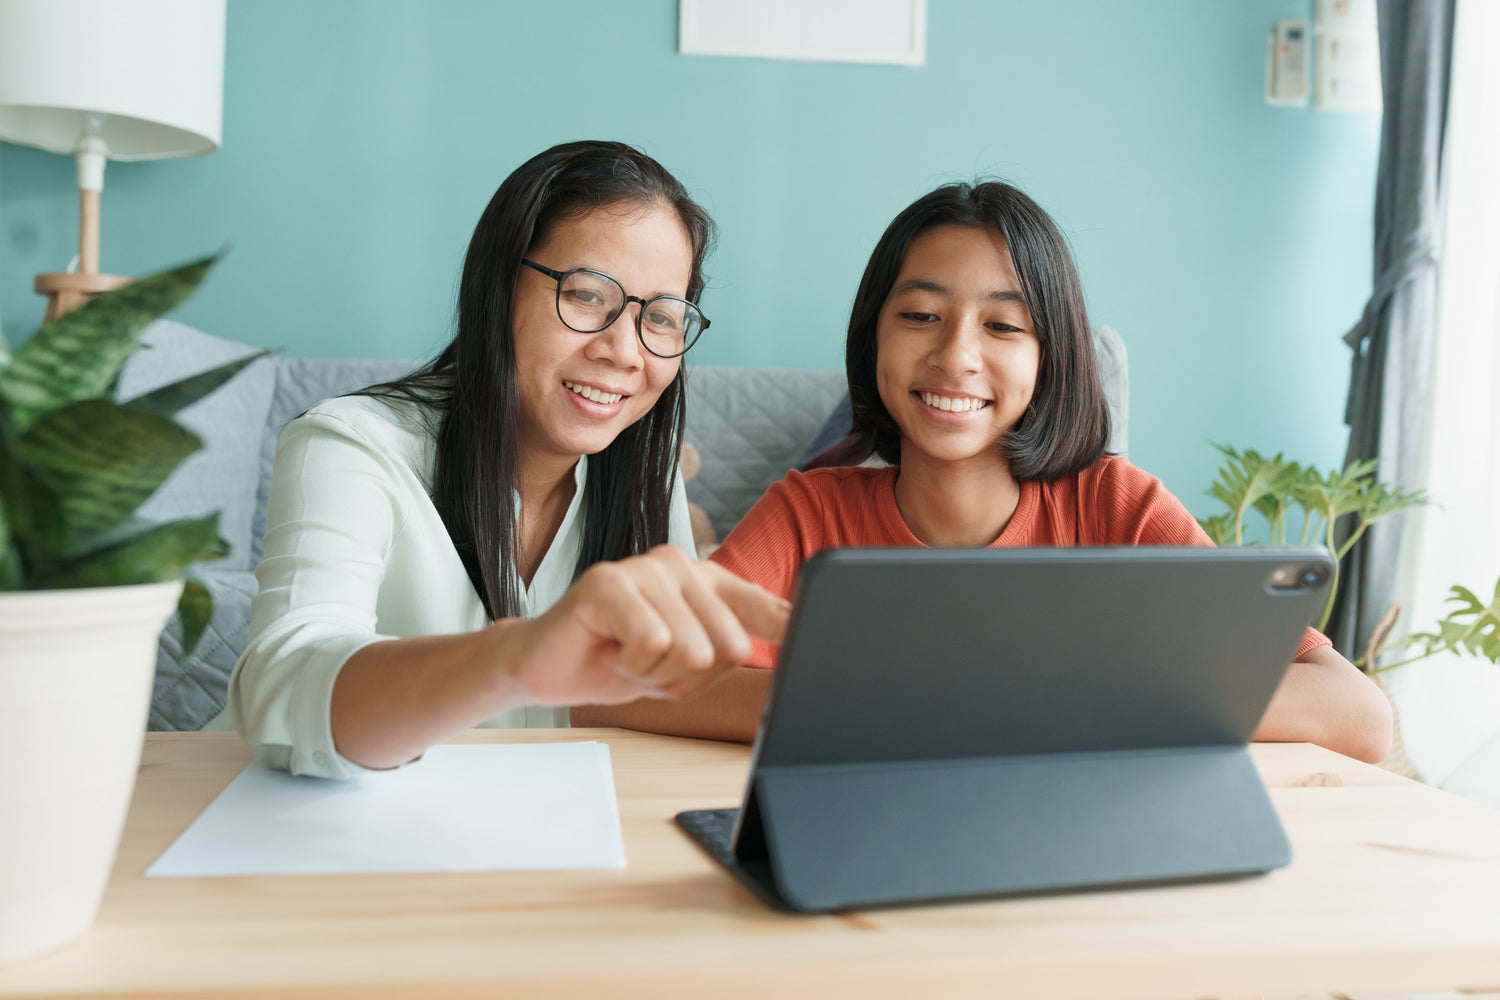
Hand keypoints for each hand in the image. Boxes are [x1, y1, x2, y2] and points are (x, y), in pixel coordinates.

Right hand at [496, 546, 789, 706]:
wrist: (549, 666)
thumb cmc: (620, 660)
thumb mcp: (686, 666)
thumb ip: (729, 654)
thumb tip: (778, 656)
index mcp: (709, 583)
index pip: (768, 607)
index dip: (798, 627)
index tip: (831, 637)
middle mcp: (682, 566)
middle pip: (728, 646)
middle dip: (689, 679)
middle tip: (652, 666)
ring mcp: (645, 568)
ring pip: (690, 649)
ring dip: (655, 674)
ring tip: (629, 656)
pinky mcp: (608, 581)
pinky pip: (652, 641)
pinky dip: (631, 664)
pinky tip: (611, 649)